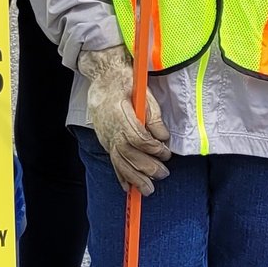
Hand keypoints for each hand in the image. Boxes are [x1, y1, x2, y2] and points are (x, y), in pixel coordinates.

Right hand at [78, 45, 169, 193]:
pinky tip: (128, 187)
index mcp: (119, 112)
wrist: (102, 76)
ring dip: (134, 177)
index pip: (136, 136)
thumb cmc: (124, 81)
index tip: (165, 152)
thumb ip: (153, 115)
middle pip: (127, 152)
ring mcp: (105, 135)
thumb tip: (162, 136)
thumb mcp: (143, 92)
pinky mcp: (105, 140)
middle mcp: (110, 127)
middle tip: (163, 174)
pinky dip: (120, 175)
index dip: (152, 148)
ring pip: (119, 160)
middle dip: (146, 167)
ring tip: (148, 189)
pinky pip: (112, 160)